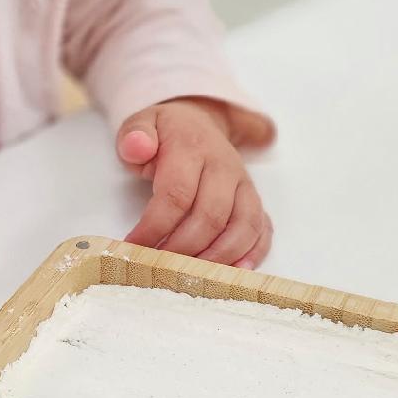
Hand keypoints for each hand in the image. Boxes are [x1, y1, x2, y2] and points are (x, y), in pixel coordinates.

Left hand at [116, 99, 271, 267]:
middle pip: (211, 216)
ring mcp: (244, 185)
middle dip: (183, 248)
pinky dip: (253, 254)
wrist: (198, 122)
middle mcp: (225, 166)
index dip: (155, 226)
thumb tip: (137, 148)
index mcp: (193, 147)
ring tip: (190, 275)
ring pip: (243, 226)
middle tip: (159, 266)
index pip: (177, 193)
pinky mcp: (254, 200)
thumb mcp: (141, 123)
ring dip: (217, 257)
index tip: (134, 246)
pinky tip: (235, 272)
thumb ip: (134, 136)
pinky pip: (263, 230)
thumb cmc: (164, 133)